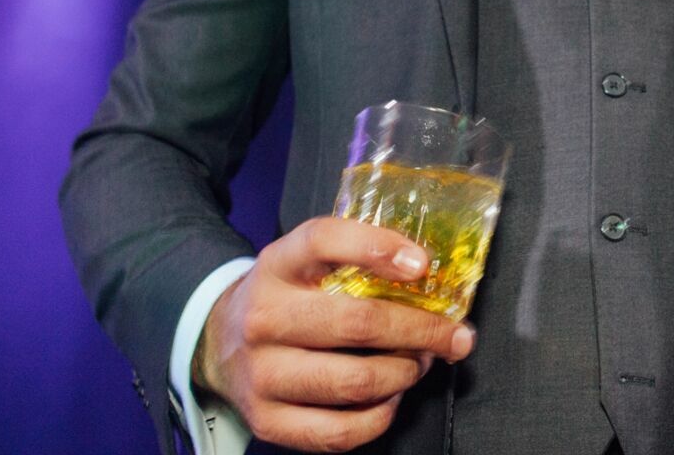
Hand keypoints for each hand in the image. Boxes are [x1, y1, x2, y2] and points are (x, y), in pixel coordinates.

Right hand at [194, 216, 475, 450]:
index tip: (423, 265)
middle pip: (358, 323)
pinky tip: (391, 397)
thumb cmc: (285, 296)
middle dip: (422, 330)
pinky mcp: (267, 421)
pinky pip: (340, 432)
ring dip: (405, 373)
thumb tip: (427, 272)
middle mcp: (264, 318)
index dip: (378, 248)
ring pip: (355, 382)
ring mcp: (262, 374)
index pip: (324, 241)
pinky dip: (380, 417)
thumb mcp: (305, 260)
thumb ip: (355, 256)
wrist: (219, 342)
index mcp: (277, 265)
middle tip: (453, 334)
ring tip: (420, 362)